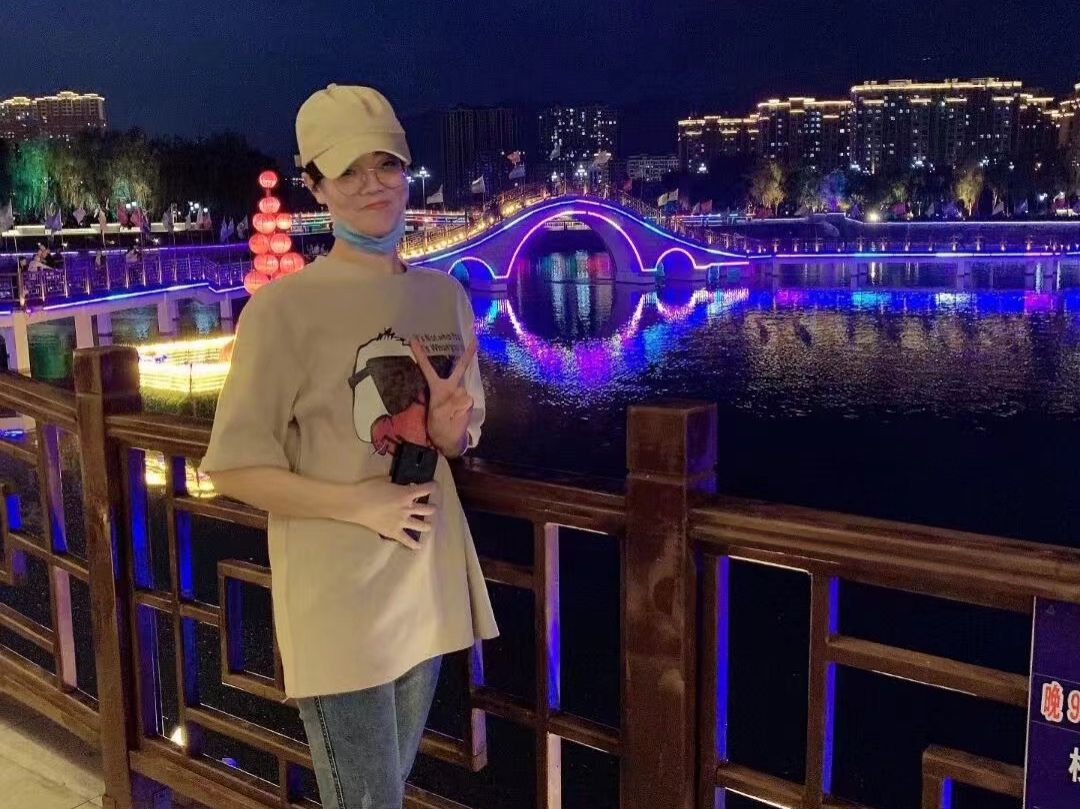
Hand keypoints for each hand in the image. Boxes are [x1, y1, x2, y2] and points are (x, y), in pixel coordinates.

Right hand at [346, 480, 436, 549]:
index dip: (432, 487)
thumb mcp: (384, 480)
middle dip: (432, 508)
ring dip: (427, 525)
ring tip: (428, 524)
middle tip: (432, 507)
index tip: (434, 486)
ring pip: (422, 525)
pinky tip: (419, 546)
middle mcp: (408, 508)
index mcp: (406, 494)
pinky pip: (407, 540)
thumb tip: (398, 483)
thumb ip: (395, 483)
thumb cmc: (368, 489)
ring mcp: (402, 522)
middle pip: (427, 509)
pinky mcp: (394, 532)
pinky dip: (414, 544)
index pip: (425, 489)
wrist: (355, 504)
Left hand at [410, 338, 476, 456]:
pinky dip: (463, 408)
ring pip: (462, 391)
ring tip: (451, 415)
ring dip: (457, 403)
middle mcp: (450, 387)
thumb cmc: (438, 426)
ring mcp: (461, 394)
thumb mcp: (436, 415)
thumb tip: (463, 397)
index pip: (427, 369)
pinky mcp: (470, 401)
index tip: (413, 340)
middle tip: (474, 340)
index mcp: (437, 388)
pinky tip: (459, 415)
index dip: (420, 355)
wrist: (449, 439)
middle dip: (466, 356)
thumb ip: (448, 404)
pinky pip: (467, 401)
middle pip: (458, 369)